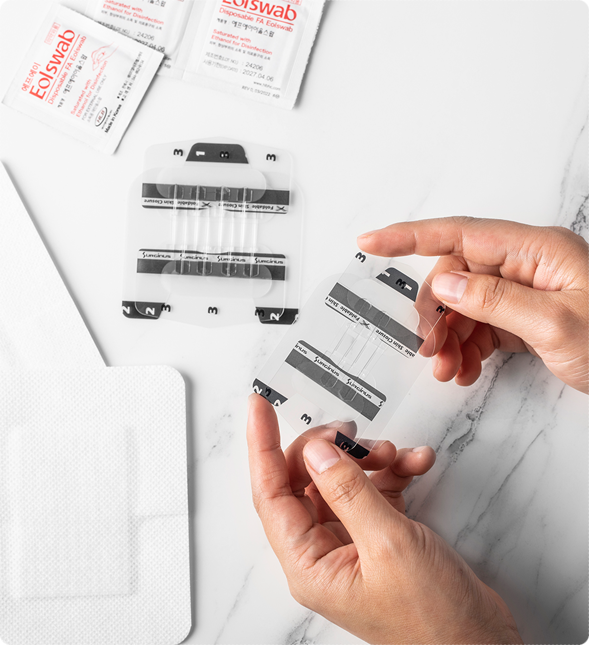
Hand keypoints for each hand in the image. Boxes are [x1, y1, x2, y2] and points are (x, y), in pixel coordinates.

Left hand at [247, 394, 521, 643]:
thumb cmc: (435, 620)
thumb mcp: (389, 545)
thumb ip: (348, 492)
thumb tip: (317, 453)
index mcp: (310, 564)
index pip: (270, 493)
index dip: (262, 445)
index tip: (259, 407)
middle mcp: (323, 553)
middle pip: (306, 481)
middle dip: (330, 450)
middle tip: (350, 433)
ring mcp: (352, 544)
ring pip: (342, 482)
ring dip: (368, 460)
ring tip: (395, 455)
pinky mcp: (379, 538)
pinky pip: (374, 491)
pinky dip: (393, 473)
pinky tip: (416, 464)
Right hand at [358, 217, 588, 392]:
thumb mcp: (558, 325)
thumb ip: (495, 299)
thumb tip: (444, 283)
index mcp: (536, 251)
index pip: (458, 233)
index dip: (408, 237)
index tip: (370, 242)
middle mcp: (526, 265)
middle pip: (455, 275)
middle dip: (435, 313)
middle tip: (430, 348)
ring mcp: (524, 291)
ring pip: (463, 304)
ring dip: (449, 337)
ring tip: (449, 369)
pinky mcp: (524, 316)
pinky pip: (480, 325)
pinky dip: (466, 348)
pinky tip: (465, 369)